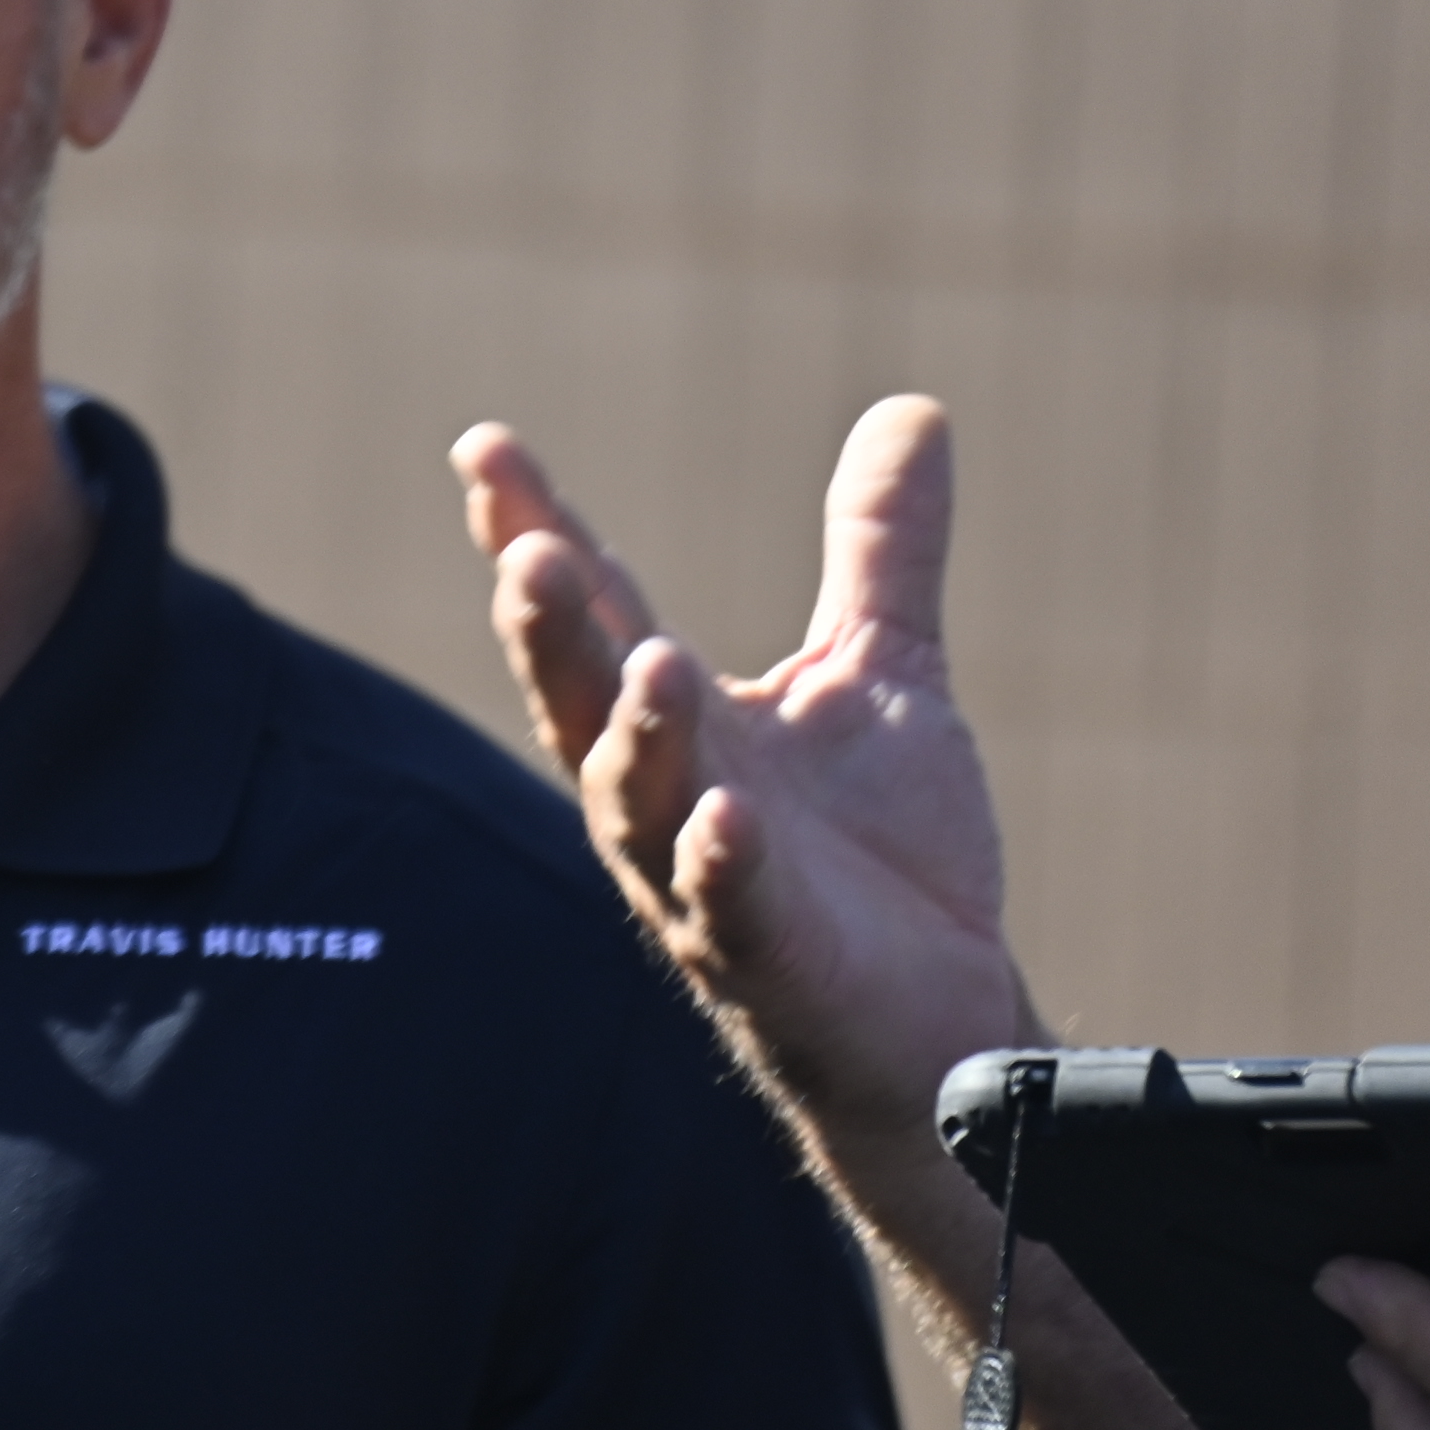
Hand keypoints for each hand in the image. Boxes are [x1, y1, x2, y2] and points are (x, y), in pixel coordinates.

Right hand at [452, 398, 1031, 1147]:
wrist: (945, 1022)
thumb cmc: (879, 858)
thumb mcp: (878, 675)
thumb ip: (878, 550)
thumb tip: (911, 407)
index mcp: (672, 720)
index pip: (593, 611)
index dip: (535, 530)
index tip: (484, 447)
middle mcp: (661, 796)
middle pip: (581, 702)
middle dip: (549, 632)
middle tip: (526, 551)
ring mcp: (702, 884)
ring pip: (640, 804)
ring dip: (638, 734)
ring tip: (653, 658)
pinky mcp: (771, 964)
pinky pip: (733, 911)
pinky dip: (722, 865)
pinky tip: (728, 817)